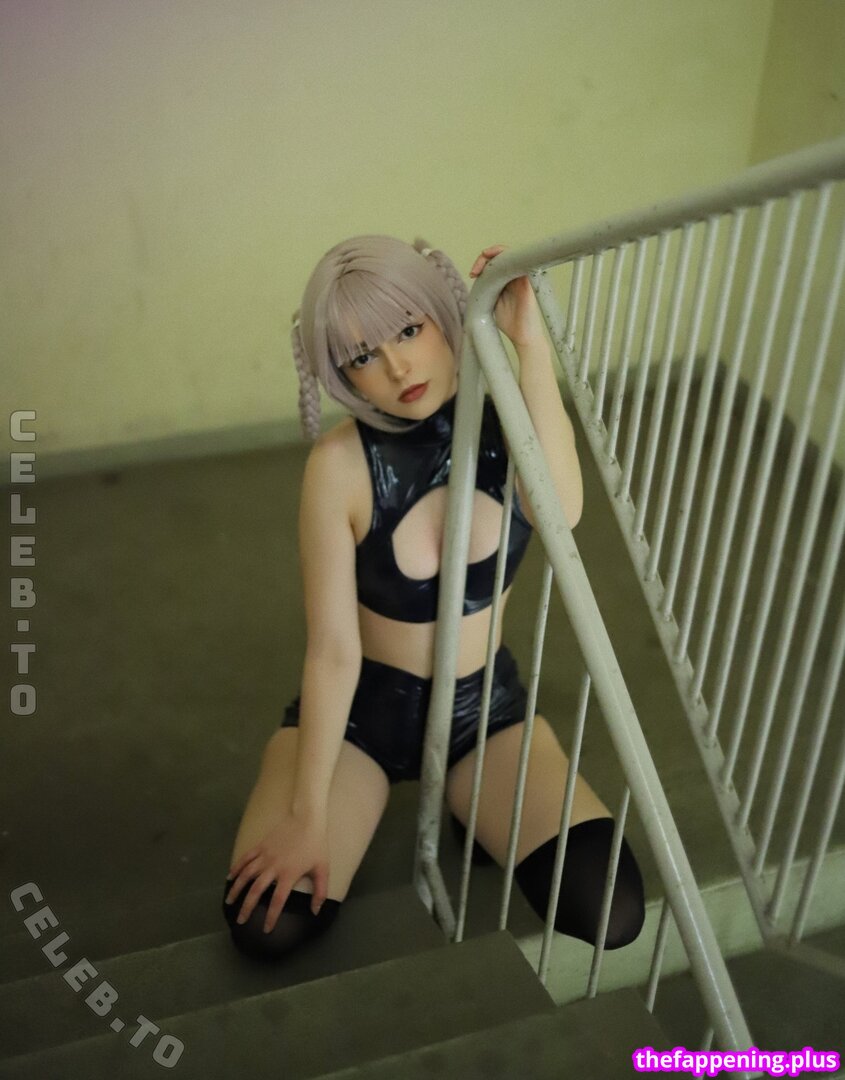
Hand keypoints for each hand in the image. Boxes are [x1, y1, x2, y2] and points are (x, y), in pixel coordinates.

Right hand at [225, 812, 329, 933]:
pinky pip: (245, 859)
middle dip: (247, 908)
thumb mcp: (322, 869)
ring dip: (236, 890)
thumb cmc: (316, 844)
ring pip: (246, 875)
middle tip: (241, 921)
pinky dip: (236, 868)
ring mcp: (265, 855)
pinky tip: (229, 877)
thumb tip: (315, 911)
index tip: (266, 930)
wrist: (307, 819)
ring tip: (229, 902)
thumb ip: (320, 891)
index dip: (271, 917)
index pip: (277, 901)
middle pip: (255, 891)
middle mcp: (273, 867)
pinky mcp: (260, 845)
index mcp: (288, 875)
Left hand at [469, 245, 545, 348]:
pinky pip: (521, 262)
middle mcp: (515, 276)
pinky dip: (508, 257)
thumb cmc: (510, 323)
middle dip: (484, 258)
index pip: (494, 263)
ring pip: (510, 254)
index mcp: (506, 281)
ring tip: (482, 261)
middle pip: (501, 255)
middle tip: (474, 271)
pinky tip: (496, 262)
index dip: (482, 263)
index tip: (472, 275)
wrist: (522, 337)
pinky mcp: (527, 281)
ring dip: (494, 254)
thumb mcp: (491, 302)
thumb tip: (476, 279)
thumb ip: (486, 289)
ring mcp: (522, 278)